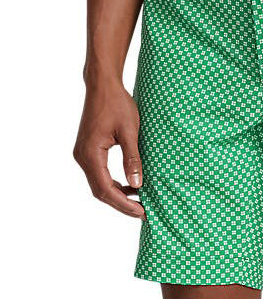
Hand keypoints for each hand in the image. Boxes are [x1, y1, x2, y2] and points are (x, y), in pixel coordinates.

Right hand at [74, 81, 145, 219]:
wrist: (102, 86)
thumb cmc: (117, 104)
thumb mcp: (130, 132)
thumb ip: (132, 159)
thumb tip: (137, 185)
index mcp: (91, 154)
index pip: (106, 189)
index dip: (124, 204)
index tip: (142, 212)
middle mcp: (82, 157)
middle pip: (100, 191)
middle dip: (122, 204)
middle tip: (143, 212)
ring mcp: (83, 154)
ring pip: (99, 184)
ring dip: (118, 195)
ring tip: (139, 201)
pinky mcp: (88, 150)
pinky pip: (99, 174)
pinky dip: (114, 183)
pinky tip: (131, 185)